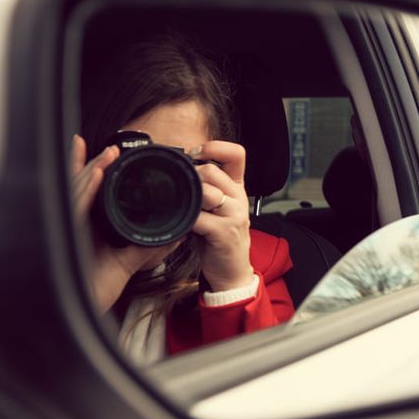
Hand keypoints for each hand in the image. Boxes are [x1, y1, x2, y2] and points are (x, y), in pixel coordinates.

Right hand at [71, 135, 180, 313]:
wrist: (83, 310)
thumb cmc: (98, 286)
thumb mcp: (129, 261)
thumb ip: (149, 245)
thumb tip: (178, 232)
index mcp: (83, 225)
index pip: (86, 191)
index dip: (93, 170)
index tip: (110, 153)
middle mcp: (69, 223)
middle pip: (79, 185)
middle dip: (94, 163)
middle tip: (113, 147)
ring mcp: (64, 227)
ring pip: (77, 190)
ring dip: (93, 168)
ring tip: (110, 153)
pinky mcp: (65, 235)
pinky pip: (76, 207)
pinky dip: (86, 188)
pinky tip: (97, 174)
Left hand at [190, 140, 253, 292]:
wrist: (232, 270)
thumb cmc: (218, 237)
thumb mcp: (216, 208)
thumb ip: (204, 189)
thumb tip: (179, 171)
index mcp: (238, 187)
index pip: (237, 154)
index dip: (215, 147)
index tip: (196, 155)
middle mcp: (239, 198)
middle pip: (213, 171)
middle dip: (192, 178)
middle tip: (184, 191)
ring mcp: (234, 215)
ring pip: (207, 192)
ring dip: (189, 199)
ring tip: (185, 210)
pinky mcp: (224, 233)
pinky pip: (200, 218)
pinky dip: (186, 221)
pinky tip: (184, 226)